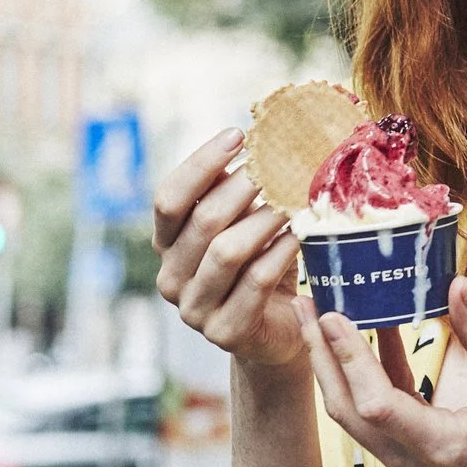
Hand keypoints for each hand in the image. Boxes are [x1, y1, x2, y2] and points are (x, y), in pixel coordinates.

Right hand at [154, 128, 303, 371]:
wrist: (279, 331)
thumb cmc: (261, 263)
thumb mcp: (245, 223)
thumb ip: (240, 190)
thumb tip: (266, 136)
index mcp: (167, 245)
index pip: (168, 198)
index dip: (201, 163)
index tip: (239, 134)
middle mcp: (171, 277)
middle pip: (202, 222)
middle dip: (243, 187)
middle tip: (281, 164)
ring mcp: (195, 310)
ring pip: (227, 252)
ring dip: (266, 218)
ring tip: (295, 198)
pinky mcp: (226, 332)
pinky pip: (256, 282)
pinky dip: (280, 252)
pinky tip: (299, 235)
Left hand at [301, 274, 466, 466]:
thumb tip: (455, 282)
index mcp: (439, 446)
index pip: (375, 402)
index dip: (349, 358)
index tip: (331, 314)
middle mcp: (413, 465)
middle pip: (349, 412)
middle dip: (323, 358)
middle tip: (308, 307)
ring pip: (356, 417)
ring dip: (339, 368)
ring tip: (326, 318)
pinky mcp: (416, 458)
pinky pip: (380, 417)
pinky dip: (372, 377)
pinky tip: (378, 337)